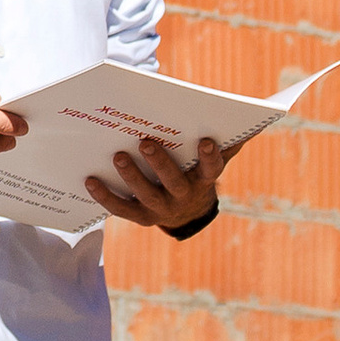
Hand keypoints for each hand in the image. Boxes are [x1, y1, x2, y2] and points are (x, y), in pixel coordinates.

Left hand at [86, 133, 222, 231]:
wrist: (186, 213)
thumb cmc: (196, 172)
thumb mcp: (211, 160)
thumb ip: (228, 143)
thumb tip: (249, 123)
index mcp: (203, 180)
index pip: (211, 170)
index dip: (210, 158)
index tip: (205, 141)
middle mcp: (183, 197)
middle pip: (174, 183)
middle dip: (160, 163)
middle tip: (145, 142)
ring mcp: (161, 210)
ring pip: (146, 196)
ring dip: (132, 176)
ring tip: (118, 156)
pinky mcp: (141, 217)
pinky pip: (121, 208)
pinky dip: (105, 196)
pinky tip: (90, 181)